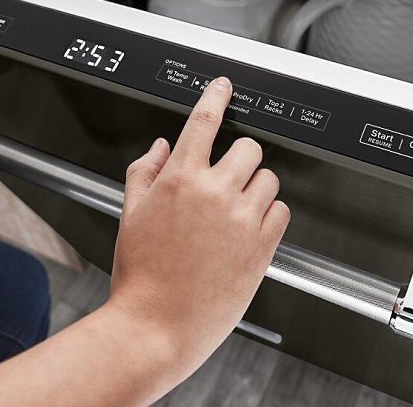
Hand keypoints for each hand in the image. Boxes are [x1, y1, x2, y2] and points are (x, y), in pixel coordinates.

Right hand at [109, 77, 289, 377]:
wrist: (156, 326)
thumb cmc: (141, 276)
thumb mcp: (130, 215)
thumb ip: (146, 173)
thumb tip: (162, 148)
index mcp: (179, 180)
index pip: (203, 122)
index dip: (216, 97)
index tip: (223, 87)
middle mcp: (214, 193)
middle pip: (248, 147)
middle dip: (238, 158)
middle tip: (226, 179)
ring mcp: (242, 219)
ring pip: (268, 179)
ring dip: (255, 188)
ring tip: (235, 213)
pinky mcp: (263, 246)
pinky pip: (282, 211)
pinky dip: (269, 215)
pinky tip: (248, 231)